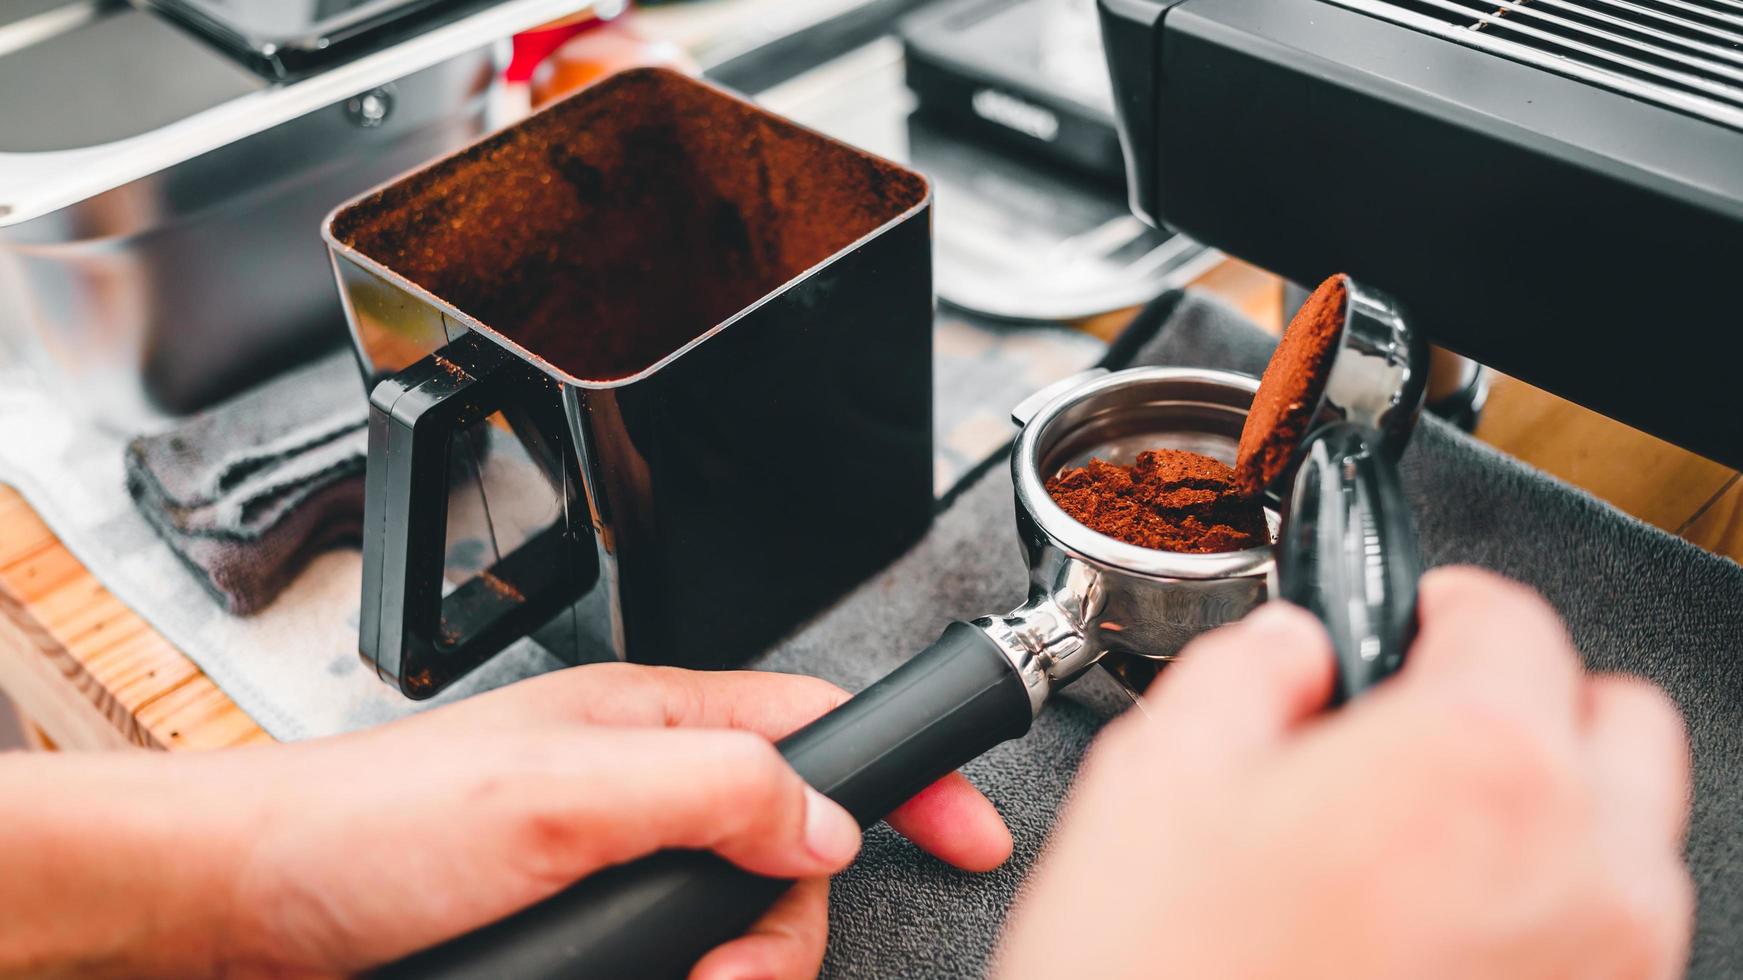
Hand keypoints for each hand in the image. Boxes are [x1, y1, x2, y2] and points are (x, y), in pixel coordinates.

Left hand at [0, 665, 1010, 979]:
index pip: (818, 725)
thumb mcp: (557, 799)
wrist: (244, 908)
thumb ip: (708, 790)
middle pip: (789, 849)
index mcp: (651, 722)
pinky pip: (677, 957)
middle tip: (736, 973)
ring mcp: (612, 862)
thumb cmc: (367, 827)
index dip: (906, 771)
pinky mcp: (582, 927)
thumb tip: (825, 817)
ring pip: (737, 918)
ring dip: (734, 968)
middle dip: (785, 924)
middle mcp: (641, 787)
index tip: (972, 826)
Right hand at [997, 567, 1691, 979]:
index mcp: (1477, 768)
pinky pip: (1603, 944)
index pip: (1508, 618)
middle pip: (1615, 722)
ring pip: (1627, 842)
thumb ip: (1243, 669)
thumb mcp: (1156, 781)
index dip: (1433, 606)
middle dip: (1522, 704)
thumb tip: (1286, 650)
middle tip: (1415, 733)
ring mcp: (1602, 976)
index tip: (1396, 629)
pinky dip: (1539, 914)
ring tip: (1414, 848)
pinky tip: (1423, 936)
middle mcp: (1581, 873)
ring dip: (1546, 813)